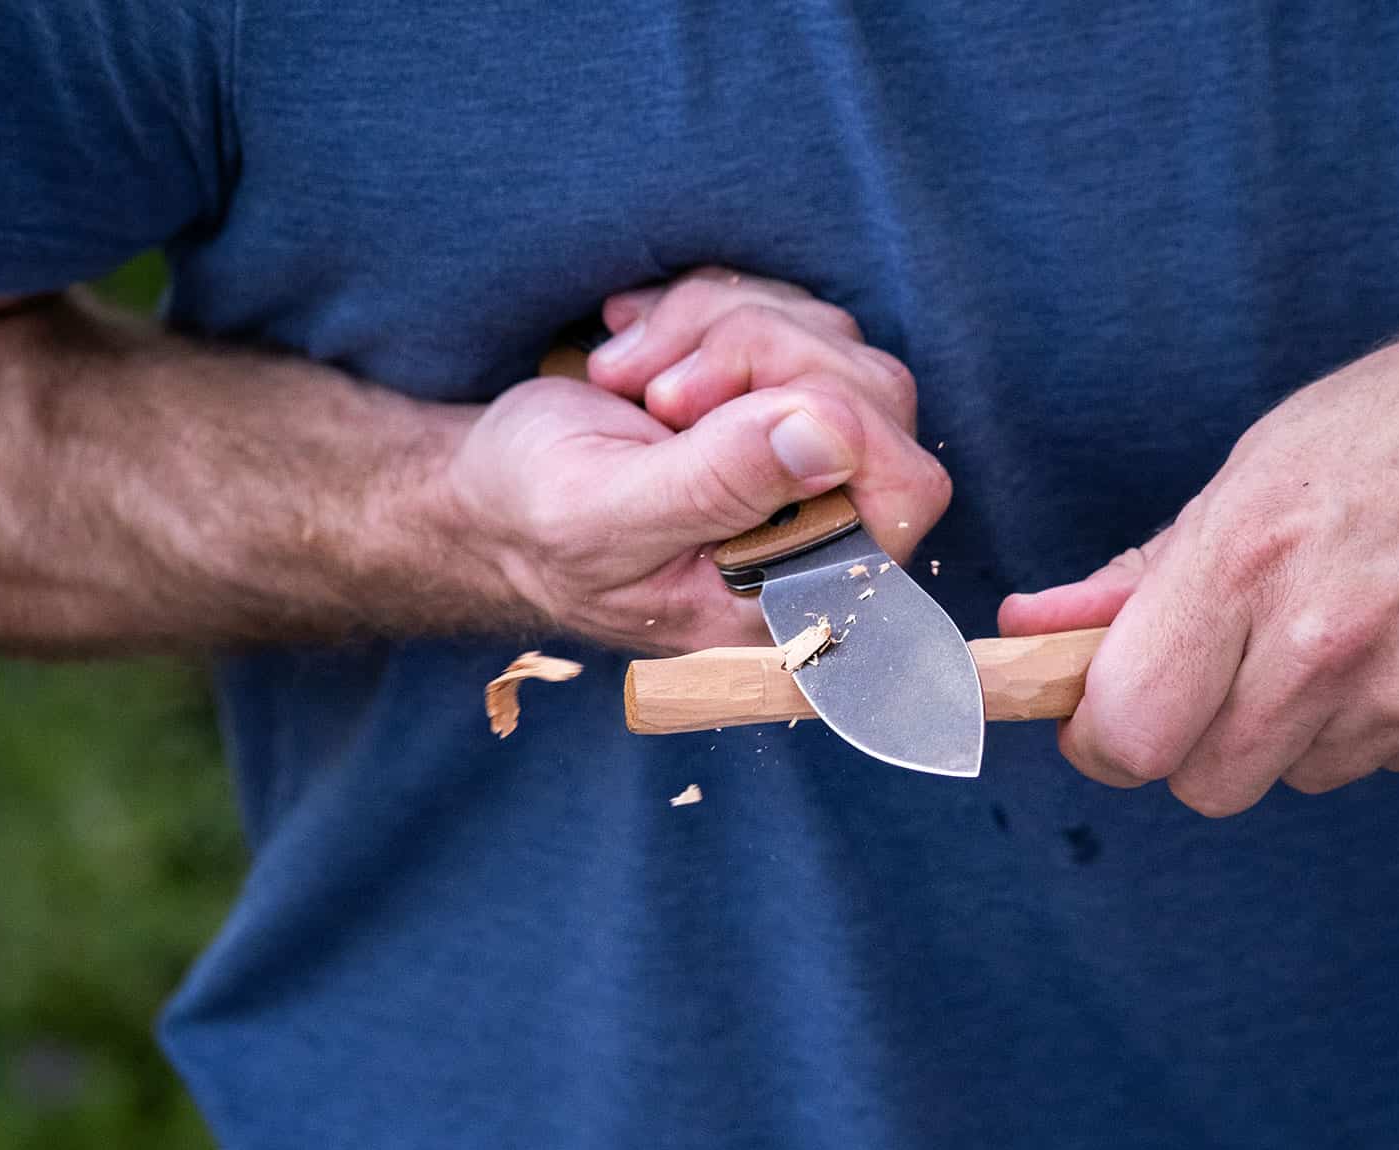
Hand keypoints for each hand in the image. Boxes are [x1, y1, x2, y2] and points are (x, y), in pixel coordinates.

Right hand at [441, 269, 947, 653]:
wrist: (490, 493)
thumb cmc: (535, 523)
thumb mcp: (604, 513)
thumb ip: (717, 486)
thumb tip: (831, 437)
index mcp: (802, 591)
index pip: (907, 488)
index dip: (832, 420)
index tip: (703, 406)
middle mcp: (828, 528)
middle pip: (874, 394)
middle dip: (752, 359)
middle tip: (655, 393)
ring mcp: (815, 457)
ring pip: (831, 341)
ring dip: (715, 332)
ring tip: (629, 378)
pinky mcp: (784, 393)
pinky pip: (789, 310)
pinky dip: (706, 311)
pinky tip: (641, 350)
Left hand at [1000, 249, 1398, 814]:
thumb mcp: (1259, 466)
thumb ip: (1139, 574)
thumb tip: (1028, 630)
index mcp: (1244, 557)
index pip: (1124, 728)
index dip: (1102, 739)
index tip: (1108, 719)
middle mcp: (1323, 637)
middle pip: (1202, 784)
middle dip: (1198, 743)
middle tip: (1239, 670)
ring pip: (1297, 776)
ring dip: (1302, 728)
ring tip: (1358, 625)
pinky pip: (1388, 764)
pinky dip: (1390, 722)